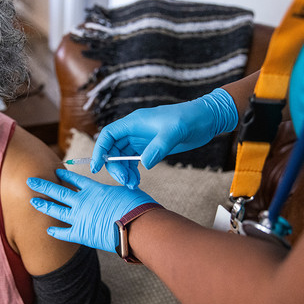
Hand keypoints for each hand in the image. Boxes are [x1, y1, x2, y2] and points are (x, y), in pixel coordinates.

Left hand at [27, 169, 157, 252]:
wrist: (136, 226)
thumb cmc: (136, 207)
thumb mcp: (126, 191)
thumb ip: (116, 191)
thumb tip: (121, 191)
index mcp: (94, 189)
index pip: (74, 180)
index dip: (64, 176)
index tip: (56, 172)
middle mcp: (82, 201)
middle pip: (57, 191)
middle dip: (43, 185)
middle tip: (30, 181)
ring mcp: (79, 217)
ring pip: (55, 210)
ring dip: (43, 205)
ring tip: (32, 201)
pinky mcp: (81, 234)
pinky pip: (64, 233)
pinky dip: (55, 231)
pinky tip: (48, 230)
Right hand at [91, 88, 237, 187]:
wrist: (205, 118)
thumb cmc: (189, 119)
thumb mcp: (174, 132)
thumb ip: (158, 147)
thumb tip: (143, 164)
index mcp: (134, 122)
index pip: (108, 135)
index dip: (100, 150)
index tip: (97, 167)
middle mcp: (134, 130)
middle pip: (112, 149)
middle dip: (114, 167)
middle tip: (125, 181)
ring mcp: (141, 139)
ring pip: (122, 157)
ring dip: (123, 171)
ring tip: (133, 185)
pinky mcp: (149, 147)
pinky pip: (133, 160)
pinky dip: (132, 171)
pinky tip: (137, 181)